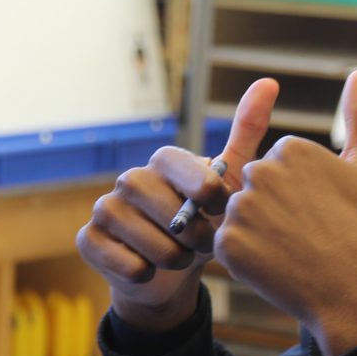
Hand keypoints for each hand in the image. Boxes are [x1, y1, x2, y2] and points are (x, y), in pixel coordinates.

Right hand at [77, 79, 278, 331]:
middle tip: (206, 243)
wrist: (175, 273)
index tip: (222, 209)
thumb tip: (268, 82)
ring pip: (140, 235)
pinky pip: (117, 259)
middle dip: (189, 229)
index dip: (202, 190)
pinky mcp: (88, 240)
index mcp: (162, 162)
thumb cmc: (206, 221)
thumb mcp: (231, 182)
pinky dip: (143, 271)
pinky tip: (152, 271)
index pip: (175, 162)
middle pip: (155, 200)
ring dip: (171, 255)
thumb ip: (246, 134)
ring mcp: (104, 209)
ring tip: (184, 258)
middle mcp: (128, 179)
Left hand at [214, 70, 356, 355]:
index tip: (321, 210)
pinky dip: (244, 256)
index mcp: (292, 149)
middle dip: (272, 209)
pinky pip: (224, 244)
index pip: (276, 162)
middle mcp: (262, 172)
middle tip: (306, 233)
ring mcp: (241, 209)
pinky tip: (274, 265)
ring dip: (256, 232)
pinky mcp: (225, 244)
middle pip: (252, 186)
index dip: (297, 192)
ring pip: (236, 213)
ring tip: (291, 249)